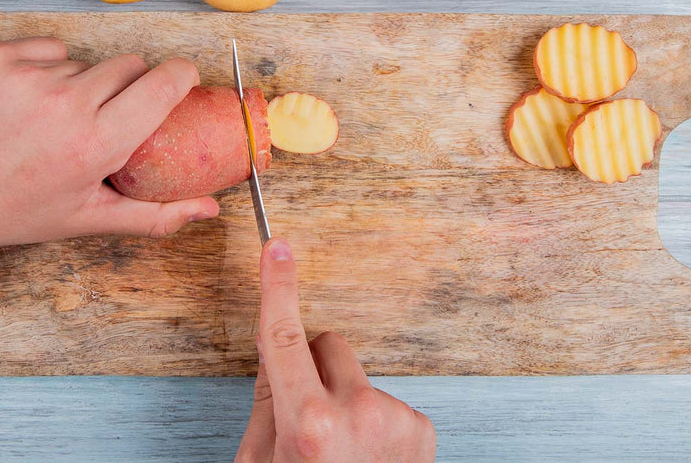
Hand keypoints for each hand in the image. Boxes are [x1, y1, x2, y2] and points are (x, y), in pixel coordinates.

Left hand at [0, 37, 218, 250]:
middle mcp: (65, 103)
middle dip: (129, 87)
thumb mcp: (88, 218)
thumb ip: (156, 215)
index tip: (179, 82)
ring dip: (84, 83)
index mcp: (95, 144)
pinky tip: (29, 102)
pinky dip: (48, 68)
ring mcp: (29, 75)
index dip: (180, 76)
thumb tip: (210, 209)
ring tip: (56, 119)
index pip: (163, 83)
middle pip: (130, 65)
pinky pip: (51, 49)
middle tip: (107, 117)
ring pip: (88, 61)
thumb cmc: (16, 210)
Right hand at [237, 238, 435, 461]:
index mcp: (307, 425)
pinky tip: (367, 458)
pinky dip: (375, 420)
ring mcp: (395, 419)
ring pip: (357, 375)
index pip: (284, 337)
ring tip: (342, 453)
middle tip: (306, 416)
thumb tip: (274, 349)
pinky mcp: (422, 428)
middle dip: (313, 367)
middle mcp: (357, 415)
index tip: (277, 248)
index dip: (278, 288)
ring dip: (346, 400)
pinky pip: (386, 398)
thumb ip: (267, 402)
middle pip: (328, 344)